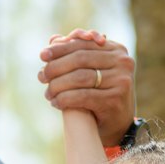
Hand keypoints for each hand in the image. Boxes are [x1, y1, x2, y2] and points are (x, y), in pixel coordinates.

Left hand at [37, 29, 136, 145]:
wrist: (119, 124)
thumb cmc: (102, 93)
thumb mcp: (94, 70)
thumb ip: (77, 53)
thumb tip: (53, 38)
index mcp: (117, 50)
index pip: (83, 44)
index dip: (60, 48)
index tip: (42, 55)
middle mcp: (123, 62)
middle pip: (80, 59)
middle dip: (56, 67)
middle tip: (42, 76)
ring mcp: (121, 81)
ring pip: (79, 77)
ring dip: (58, 85)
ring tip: (48, 93)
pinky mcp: (115, 99)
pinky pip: (82, 96)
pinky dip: (65, 99)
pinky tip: (56, 103)